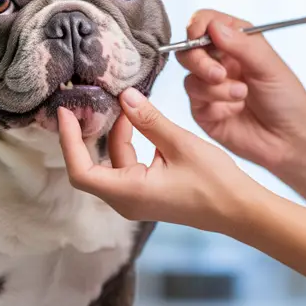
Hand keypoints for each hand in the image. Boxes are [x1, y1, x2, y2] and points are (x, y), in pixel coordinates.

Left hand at [56, 88, 258, 232]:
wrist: (239, 210)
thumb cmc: (215, 183)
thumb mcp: (180, 144)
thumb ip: (148, 120)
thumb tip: (125, 96)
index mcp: (129, 193)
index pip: (80, 170)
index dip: (68, 141)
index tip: (66, 113)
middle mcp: (126, 201)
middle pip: (92, 165)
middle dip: (91, 133)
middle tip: (90, 103)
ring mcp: (136, 199)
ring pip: (112, 163)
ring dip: (117, 135)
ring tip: (128, 106)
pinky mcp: (147, 194)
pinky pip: (127, 167)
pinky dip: (130, 144)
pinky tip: (142, 122)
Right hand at [178, 9, 305, 173]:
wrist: (290, 140)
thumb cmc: (287, 99)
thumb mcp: (270, 66)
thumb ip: (242, 45)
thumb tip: (213, 26)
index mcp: (236, 42)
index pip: (205, 22)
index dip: (198, 26)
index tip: (200, 35)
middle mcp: (219, 62)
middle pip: (188, 50)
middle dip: (200, 61)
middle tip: (220, 74)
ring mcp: (209, 87)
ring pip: (191, 79)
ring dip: (216, 89)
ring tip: (242, 96)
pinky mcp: (204, 112)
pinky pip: (195, 102)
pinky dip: (217, 106)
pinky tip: (236, 112)